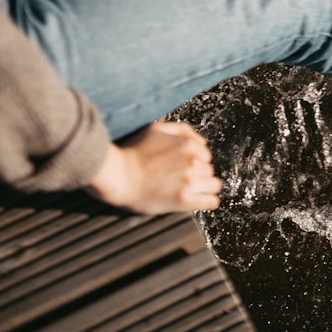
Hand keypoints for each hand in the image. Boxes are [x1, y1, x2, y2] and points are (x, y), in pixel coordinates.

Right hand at [87, 122, 222, 214]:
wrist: (117, 175)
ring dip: (204, 187)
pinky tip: (199, 200)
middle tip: (182, 178)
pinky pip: (211, 202)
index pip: (207, 155)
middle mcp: (192, 162)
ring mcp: (189, 181)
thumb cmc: (133, 153)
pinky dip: (208, 201)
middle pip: (209, 170)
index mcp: (188, 145)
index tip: (185, 167)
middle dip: (199, 174)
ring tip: (189, 189)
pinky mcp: (184, 200)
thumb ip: (182, 130)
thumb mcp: (156, 129)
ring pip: (214, 185)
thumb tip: (202, 141)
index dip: (197, 161)